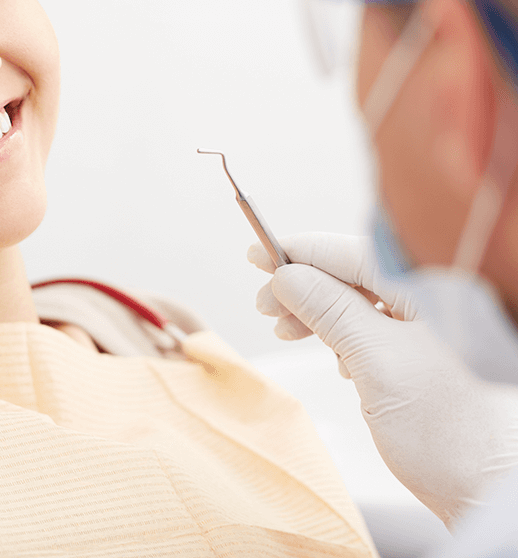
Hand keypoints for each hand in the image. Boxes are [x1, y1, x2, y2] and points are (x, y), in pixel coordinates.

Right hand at [249, 232, 517, 527]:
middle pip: (353, 273)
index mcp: (431, 289)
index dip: (300, 252)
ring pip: (357, 299)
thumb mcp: (376, 363)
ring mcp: (429, 325)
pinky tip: (329, 351)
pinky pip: (371, 324)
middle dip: (303, 286)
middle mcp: (432, 299)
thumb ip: (331, 311)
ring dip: (316, 310)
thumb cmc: (447, 432)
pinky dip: (339, 331)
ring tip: (285, 329)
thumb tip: (286, 276)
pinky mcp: (421, 352)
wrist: (486, 490)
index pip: (353, 253)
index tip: (257, 256)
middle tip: (265, 306)